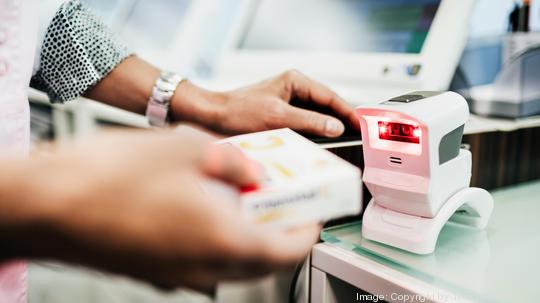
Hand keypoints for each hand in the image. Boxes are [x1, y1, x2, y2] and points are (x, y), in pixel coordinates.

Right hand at [0, 127, 319, 291]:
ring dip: (244, 237)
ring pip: (228, 263)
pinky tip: (200, 209)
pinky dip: (212, 240)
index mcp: (224, 242)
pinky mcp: (153, 272)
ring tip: (240, 203)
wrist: (49, 205)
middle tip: (280, 207)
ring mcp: (176, 276)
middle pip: (259, 261)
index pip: (287, 252)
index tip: (313, 220)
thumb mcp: (190, 147)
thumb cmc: (113, 178)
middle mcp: (204, 270)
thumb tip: (253, 173)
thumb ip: (234, 163)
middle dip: (277, 235)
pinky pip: (198, 261)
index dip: (306, 235)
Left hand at [171, 70, 359, 136]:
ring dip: (326, 132)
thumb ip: (309, 122)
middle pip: (325, 108)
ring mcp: (287, 103)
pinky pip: (303, 127)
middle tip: (357, 138)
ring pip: (315, 119)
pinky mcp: (281, 117)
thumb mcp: (276, 117)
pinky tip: (318, 148)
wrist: (212, 118)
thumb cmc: (237, 112)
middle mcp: (293, 90)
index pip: (330, 97)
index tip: (362, 126)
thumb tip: (336, 127)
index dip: (348, 113)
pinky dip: (312, 137)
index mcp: (295, 81)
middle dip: (340, 123)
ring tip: (343, 145)